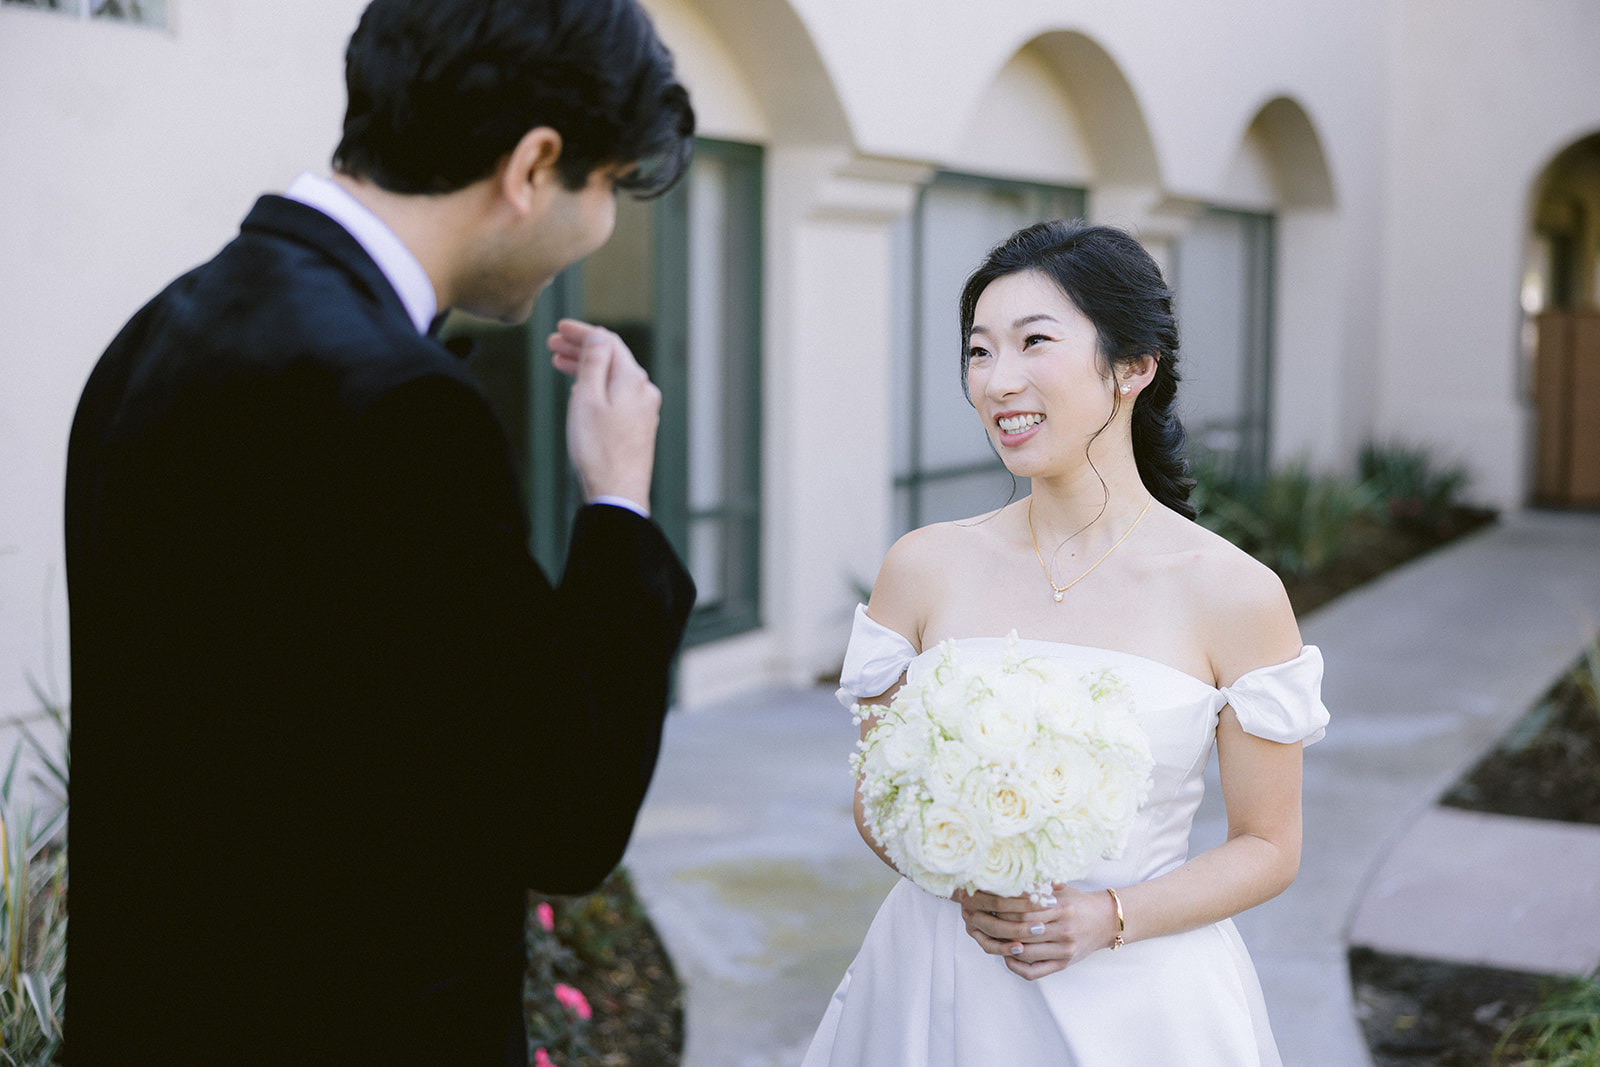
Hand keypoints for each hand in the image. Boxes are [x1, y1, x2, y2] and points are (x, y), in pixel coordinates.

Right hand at [548, 319, 659, 505]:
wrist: (617, 493)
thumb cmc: (598, 448)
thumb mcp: (587, 398)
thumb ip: (594, 362)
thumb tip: (599, 335)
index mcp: (633, 379)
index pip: (608, 341)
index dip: (582, 332)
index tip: (559, 328)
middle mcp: (644, 391)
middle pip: (611, 358)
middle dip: (581, 349)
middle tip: (552, 345)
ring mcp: (644, 410)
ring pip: (613, 378)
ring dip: (587, 368)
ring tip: (559, 364)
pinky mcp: (639, 427)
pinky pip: (617, 396)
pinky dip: (597, 387)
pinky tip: (580, 390)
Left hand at [957, 885, 1115, 980]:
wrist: (1106, 921)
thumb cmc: (1077, 902)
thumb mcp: (1059, 891)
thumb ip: (1036, 888)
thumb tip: (1003, 880)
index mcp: (1061, 908)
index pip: (1022, 910)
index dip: (999, 907)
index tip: (981, 902)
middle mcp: (1063, 930)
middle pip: (1020, 930)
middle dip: (994, 925)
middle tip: (974, 919)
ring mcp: (1064, 950)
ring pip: (1024, 952)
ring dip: (1001, 945)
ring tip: (983, 936)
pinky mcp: (1063, 965)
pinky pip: (1034, 971)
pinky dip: (1016, 966)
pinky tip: (1005, 956)